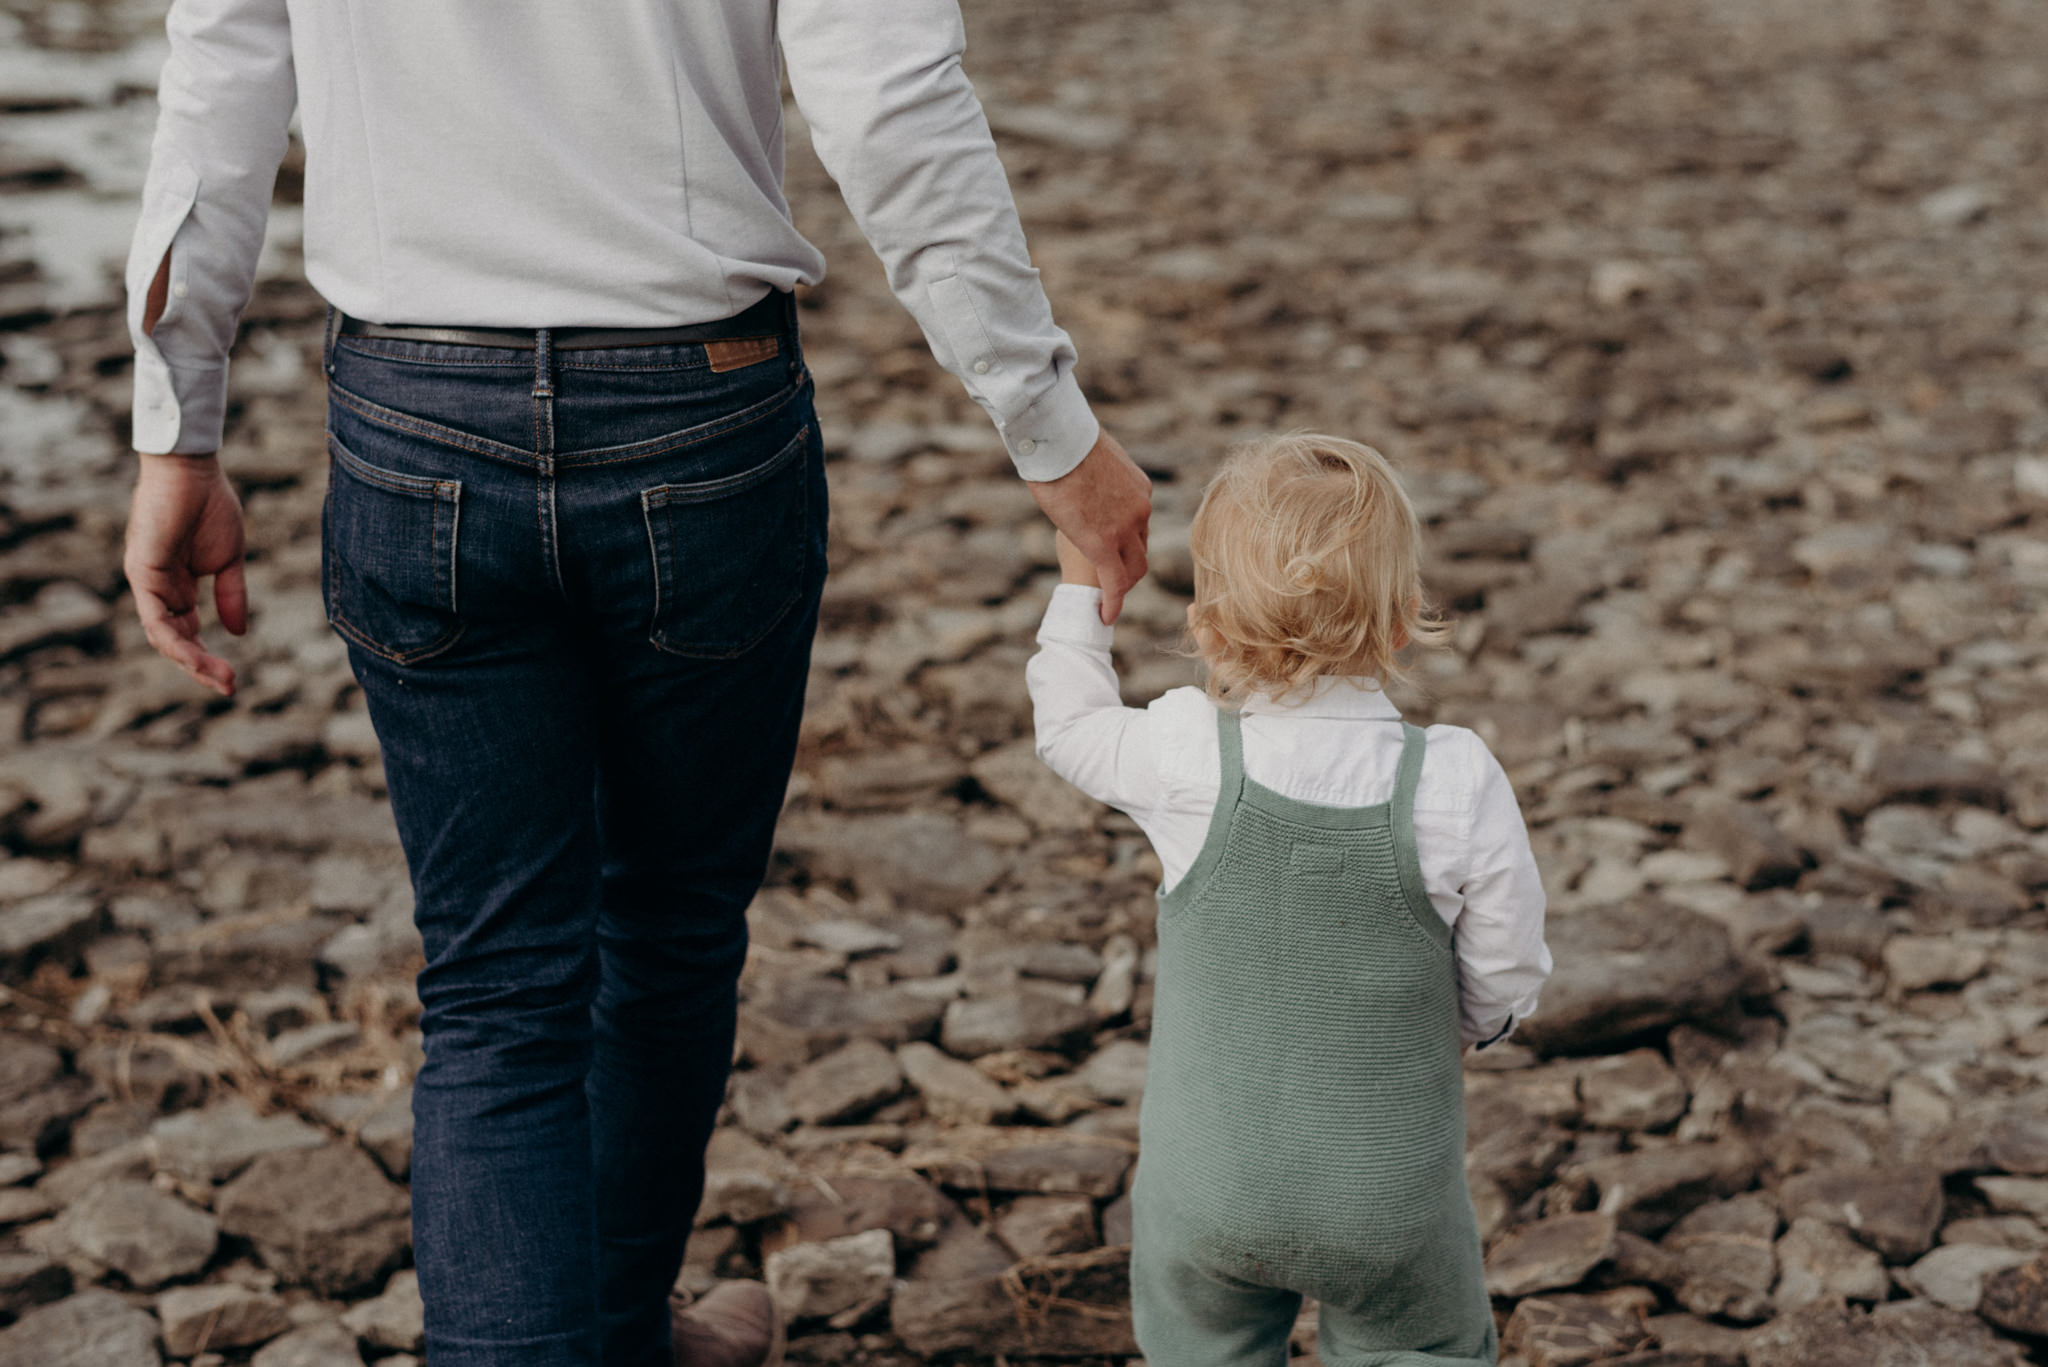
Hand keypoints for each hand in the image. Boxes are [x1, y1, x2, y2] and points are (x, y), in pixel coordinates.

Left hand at [124, 453, 248, 695]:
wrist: (192, 470)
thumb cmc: (210, 506)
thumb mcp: (228, 560)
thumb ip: (231, 595)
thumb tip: (237, 632)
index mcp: (176, 586)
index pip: (186, 632)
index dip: (207, 656)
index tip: (232, 678)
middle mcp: (157, 589)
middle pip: (174, 640)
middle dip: (201, 667)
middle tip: (228, 687)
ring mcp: (147, 582)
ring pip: (163, 635)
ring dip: (191, 661)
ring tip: (220, 678)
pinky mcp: (142, 573)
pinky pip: (155, 617)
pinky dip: (175, 640)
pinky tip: (196, 656)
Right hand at [1026, 427, 1149, 622]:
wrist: (1058, 439)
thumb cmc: (1065, 441)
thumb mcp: (1092, 459)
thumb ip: (1097, 476)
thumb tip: (1083, 475)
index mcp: (1140, 490)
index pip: (1138, 526)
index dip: (1126, 543)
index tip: (1113, 552)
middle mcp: (1140, 511)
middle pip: (1140, 550)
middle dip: (1127, 569)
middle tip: (1111, 582)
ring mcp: (1126, 528)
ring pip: (1132, 569)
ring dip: (1120, 587)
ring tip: (1106, 601)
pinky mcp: (1104, 545)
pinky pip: (1114, 581)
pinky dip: (1112, 601)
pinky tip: (1105, 615)